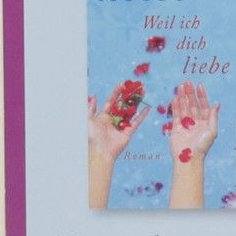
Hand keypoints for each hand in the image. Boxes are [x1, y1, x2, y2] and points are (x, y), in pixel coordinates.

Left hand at [88, 83, 147, 205]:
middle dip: (129, 95)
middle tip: (136, 86)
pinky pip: (137, 122)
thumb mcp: (88, 120)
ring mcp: (122, 126)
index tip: (122, 84)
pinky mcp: (128, 132)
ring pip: (131, 111)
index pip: (111, 101)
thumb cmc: (92, 136)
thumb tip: (93, 97)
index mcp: (104, 116)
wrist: (100, 151)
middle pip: (123, 104)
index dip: (116, 93)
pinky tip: (148, 107)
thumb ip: (90, 108)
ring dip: (137, 101)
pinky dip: (142, 115)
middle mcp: (114, 120)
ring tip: (143, 92)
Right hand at [164, 79, 220, 210]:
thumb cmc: (202, 147)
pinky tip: (175, 98)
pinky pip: (175, 115)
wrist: (189, 159)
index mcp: (205, 122)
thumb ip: (213, 117)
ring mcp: (185, 124)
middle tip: (187, 82)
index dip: (201, 95)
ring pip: (183, 107)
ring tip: (180, 86)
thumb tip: (217, 104)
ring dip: (182, 97)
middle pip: (192, 104)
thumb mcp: (212, 131)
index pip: (203, 105)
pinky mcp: (176, 128)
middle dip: (190, 93)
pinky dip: (175, 106)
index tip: (199, 85)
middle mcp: (195, 121)